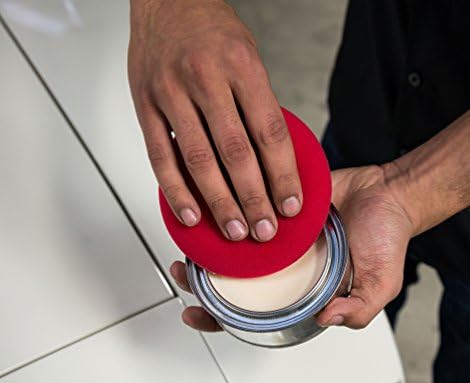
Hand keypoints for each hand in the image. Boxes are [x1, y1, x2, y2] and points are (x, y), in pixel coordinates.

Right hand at [128, 0, 301, 241]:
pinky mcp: (145, 106)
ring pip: (199, 160)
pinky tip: (191, 214)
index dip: (283, 174)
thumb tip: (273, 162)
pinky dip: (175, 191)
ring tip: (235, 230)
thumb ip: (258, 107)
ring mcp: (171, 93)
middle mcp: (206, 78)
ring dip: (220, 202)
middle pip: (236, 153)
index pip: (270, 132)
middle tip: (265, 229)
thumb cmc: (211, 32)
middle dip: (254, 198)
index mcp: (242, 65)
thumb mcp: (248, 58)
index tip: (291, 205)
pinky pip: (160, 156)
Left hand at [169, 164, 414, 331]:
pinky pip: (247, 211)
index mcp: (299, 290)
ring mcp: (277, 238)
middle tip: (184, 276)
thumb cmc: (386, 238)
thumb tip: (325, 318)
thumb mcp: (380, 283)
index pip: (252, 313)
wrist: (388, 192)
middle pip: (232, 281)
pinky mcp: (276, 208)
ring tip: (188, 249)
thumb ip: (358, 308)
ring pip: (232, 248)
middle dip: (200, 283)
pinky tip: (210, 214)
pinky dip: (228, 214)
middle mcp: (282, 266)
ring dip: (207, 250)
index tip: (196, 315)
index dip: (220, 319)